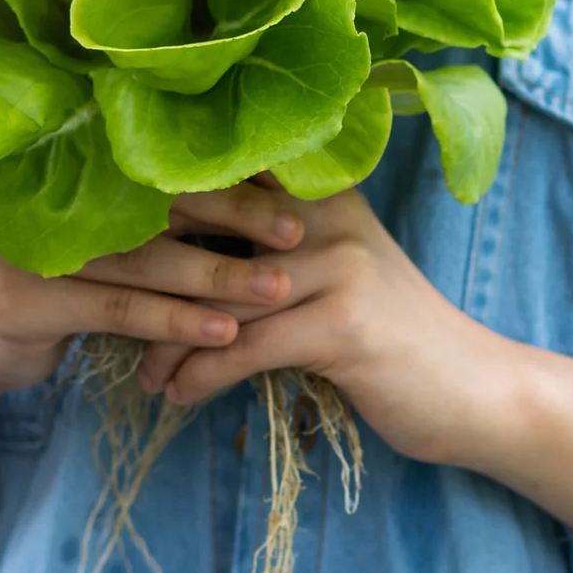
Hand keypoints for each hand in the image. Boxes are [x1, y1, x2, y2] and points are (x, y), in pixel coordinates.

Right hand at [0, 182, 306, 401]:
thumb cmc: (69, 280)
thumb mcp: (113, 239)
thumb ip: (166, 213)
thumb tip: (270, 191)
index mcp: (79, 164)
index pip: (164, 159)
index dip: (229, 170)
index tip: (291, 183)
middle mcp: (53, 193)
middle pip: (159, 201)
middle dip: (234, 214)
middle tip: (295, 230)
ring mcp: (32, 245)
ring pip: (146, 259)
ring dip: (217, 275)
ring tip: (277, 288)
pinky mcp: (26, 301)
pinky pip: (119, 309)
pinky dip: (176, 320)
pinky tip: (224, 333)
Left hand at [134, 187, 522, 468]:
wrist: (472, 389)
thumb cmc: (394, 339)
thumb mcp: (340, 274)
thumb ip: (281, 248)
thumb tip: (191, 249)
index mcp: (324, 193)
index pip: (227, 177)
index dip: (162, 201)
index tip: (107, 235)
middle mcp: (328, 217)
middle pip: (212, 226)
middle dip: (150, 269)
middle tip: (100, 302)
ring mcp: (338, 267)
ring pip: (221, 297)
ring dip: (168, 340)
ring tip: (137, 370)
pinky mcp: (341, 326)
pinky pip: (245, 347)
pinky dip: (200, 376)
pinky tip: (175, 395)